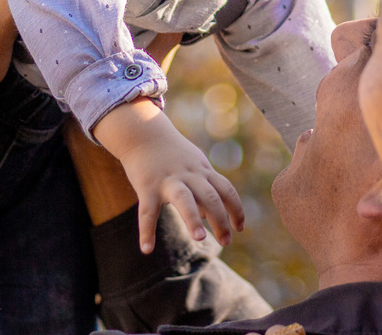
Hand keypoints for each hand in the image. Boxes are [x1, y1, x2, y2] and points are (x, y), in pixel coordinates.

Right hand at [93, 99, 244, 252]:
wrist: (142, 132)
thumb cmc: (171, 153)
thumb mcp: (193, 164)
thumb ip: (203, 188)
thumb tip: (211, 216)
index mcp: (202, 171)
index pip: (226, 190)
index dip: (236, 209)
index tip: (240, 228)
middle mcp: (189, 175)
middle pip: (211, 197)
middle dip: (221, 220)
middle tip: (226, 242)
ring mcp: (168, 180)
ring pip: (185, 199)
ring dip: (194, 219)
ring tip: (200, 239)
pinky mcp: (147, 186)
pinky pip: (148, 211)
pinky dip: (146, 231)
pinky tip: (147, 249)